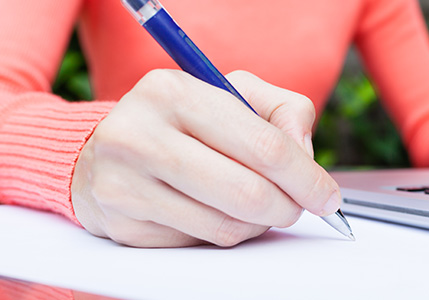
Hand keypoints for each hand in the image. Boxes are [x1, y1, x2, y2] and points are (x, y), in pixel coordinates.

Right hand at [71, 69, 340, 246]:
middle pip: (248, 193)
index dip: (306, 177)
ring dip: (257, 223)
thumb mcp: (232, 94)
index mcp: (173, 92)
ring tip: (254, 204)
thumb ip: (284, 110)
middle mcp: (140, 135)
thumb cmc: (179, 121)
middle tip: (295, 207)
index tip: (327, 196)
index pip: (264, 145)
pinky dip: (223, 232)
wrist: (101, 151)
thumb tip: (306, 153)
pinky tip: (216, 212)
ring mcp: (124, 183)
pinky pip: (199, 242)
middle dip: (288, 207)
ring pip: (227, 226)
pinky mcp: (122, 223)